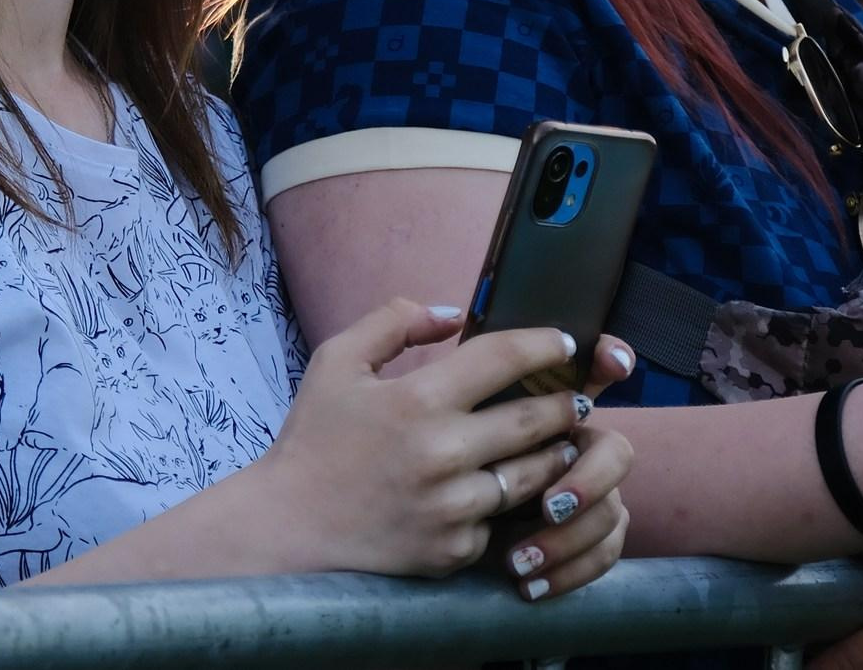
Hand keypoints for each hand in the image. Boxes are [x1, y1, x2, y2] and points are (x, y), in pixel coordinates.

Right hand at [243, 299, 624, 583]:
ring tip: (556, 441)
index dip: (545, 344)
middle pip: (537, 420)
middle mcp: (444, 453)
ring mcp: (453, 507)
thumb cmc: (314, 438)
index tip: (565, 342)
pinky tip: (506, 489)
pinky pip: (501, 519)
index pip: (505, 358)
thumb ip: (394, 322)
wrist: (289, 526)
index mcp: (417, 400)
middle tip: (573, 396)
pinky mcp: (456, 549)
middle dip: (565, 403)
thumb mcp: (337, 361)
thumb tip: (453, 314)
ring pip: (535, 475)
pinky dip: (507, 502)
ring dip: (553, 453)